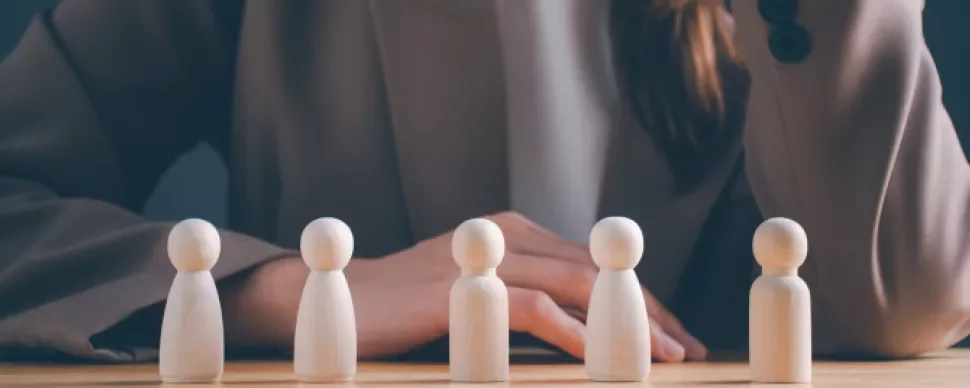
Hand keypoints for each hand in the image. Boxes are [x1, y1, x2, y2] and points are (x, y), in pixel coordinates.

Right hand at [222, 211, 706, 361]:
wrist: (335, 301)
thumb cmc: (407, 308)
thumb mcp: (475, 295)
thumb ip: (523, 301)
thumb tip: (581, 338)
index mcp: (512, 234)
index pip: (591, 264)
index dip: (641, 299)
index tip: (675, 337)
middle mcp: (503, 237)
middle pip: (595, 271)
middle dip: (649, 311)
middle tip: (687, 351)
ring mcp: (482, 261)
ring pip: (576, 287)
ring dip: (627, 325)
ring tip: (666, 359)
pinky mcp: (461, 292)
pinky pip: (534, 311)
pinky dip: (577, 337)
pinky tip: (603, 363)